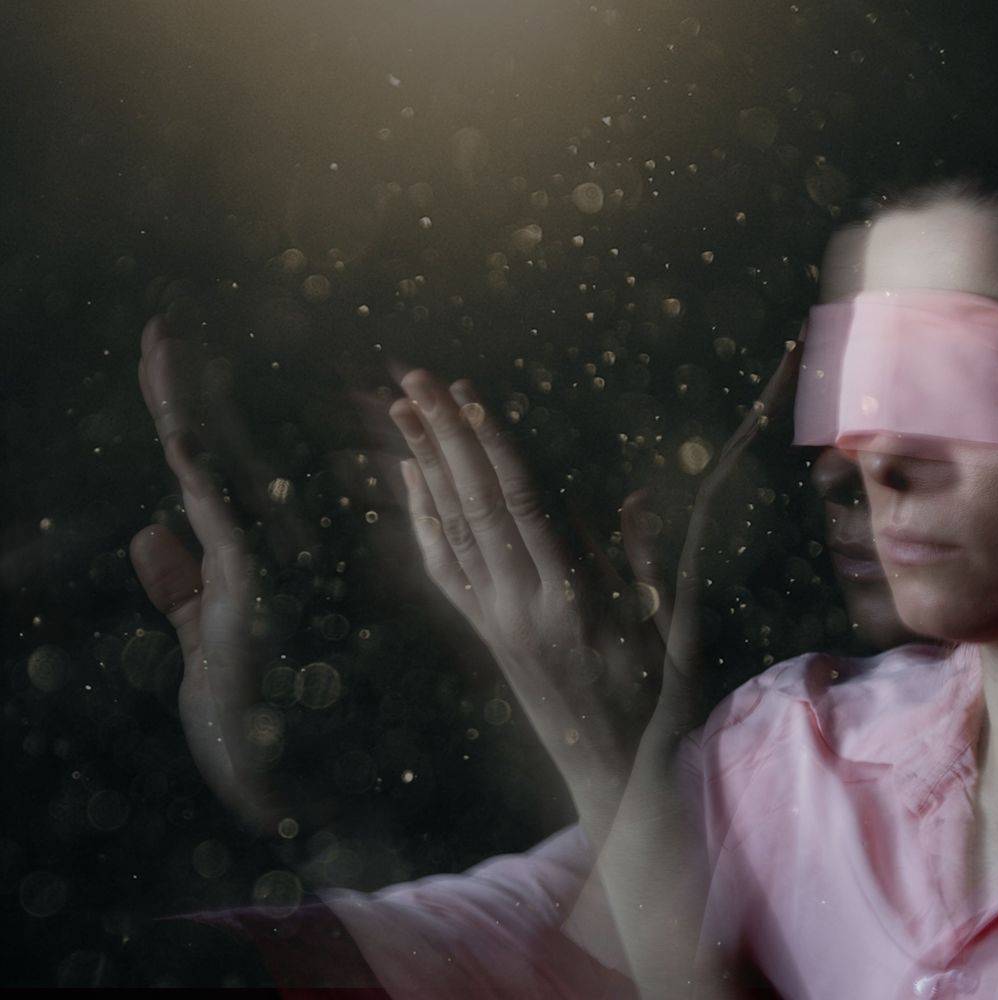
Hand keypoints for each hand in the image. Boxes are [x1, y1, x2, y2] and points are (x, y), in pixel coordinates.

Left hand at [129, 316, 289, 834]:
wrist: (304, 794)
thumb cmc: (262, 725)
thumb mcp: (204, 648)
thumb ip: (181, 590)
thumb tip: (147, 531)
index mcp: (259, 558)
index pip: (216, 472)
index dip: (189, 414)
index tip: (168, 361)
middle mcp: (274, 548)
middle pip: (222, 451)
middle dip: (189, 386)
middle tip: (161, 325)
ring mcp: (273, 566)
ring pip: (223, 469)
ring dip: (188, 405)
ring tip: (162, 345)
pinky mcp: (262, 596)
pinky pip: (226, 522)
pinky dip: (200, 477)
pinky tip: (173, 435)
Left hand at [388, 370, 663, 819]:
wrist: (612, 777)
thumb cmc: (655, 703)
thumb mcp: (671, 632)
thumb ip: (645, 563)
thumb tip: (632, 496)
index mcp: (572, 600)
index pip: (523, 506)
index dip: (494, 447)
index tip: (471, 396)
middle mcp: (521, 607)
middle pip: (474, 505)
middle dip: (443, 436)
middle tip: (416, 379)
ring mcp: (497, 622)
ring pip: (452, 530)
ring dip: (425, 465)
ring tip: (403, 410)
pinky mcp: (487, 634)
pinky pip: (445, 570)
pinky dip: (424, 521)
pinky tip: (412, 480)